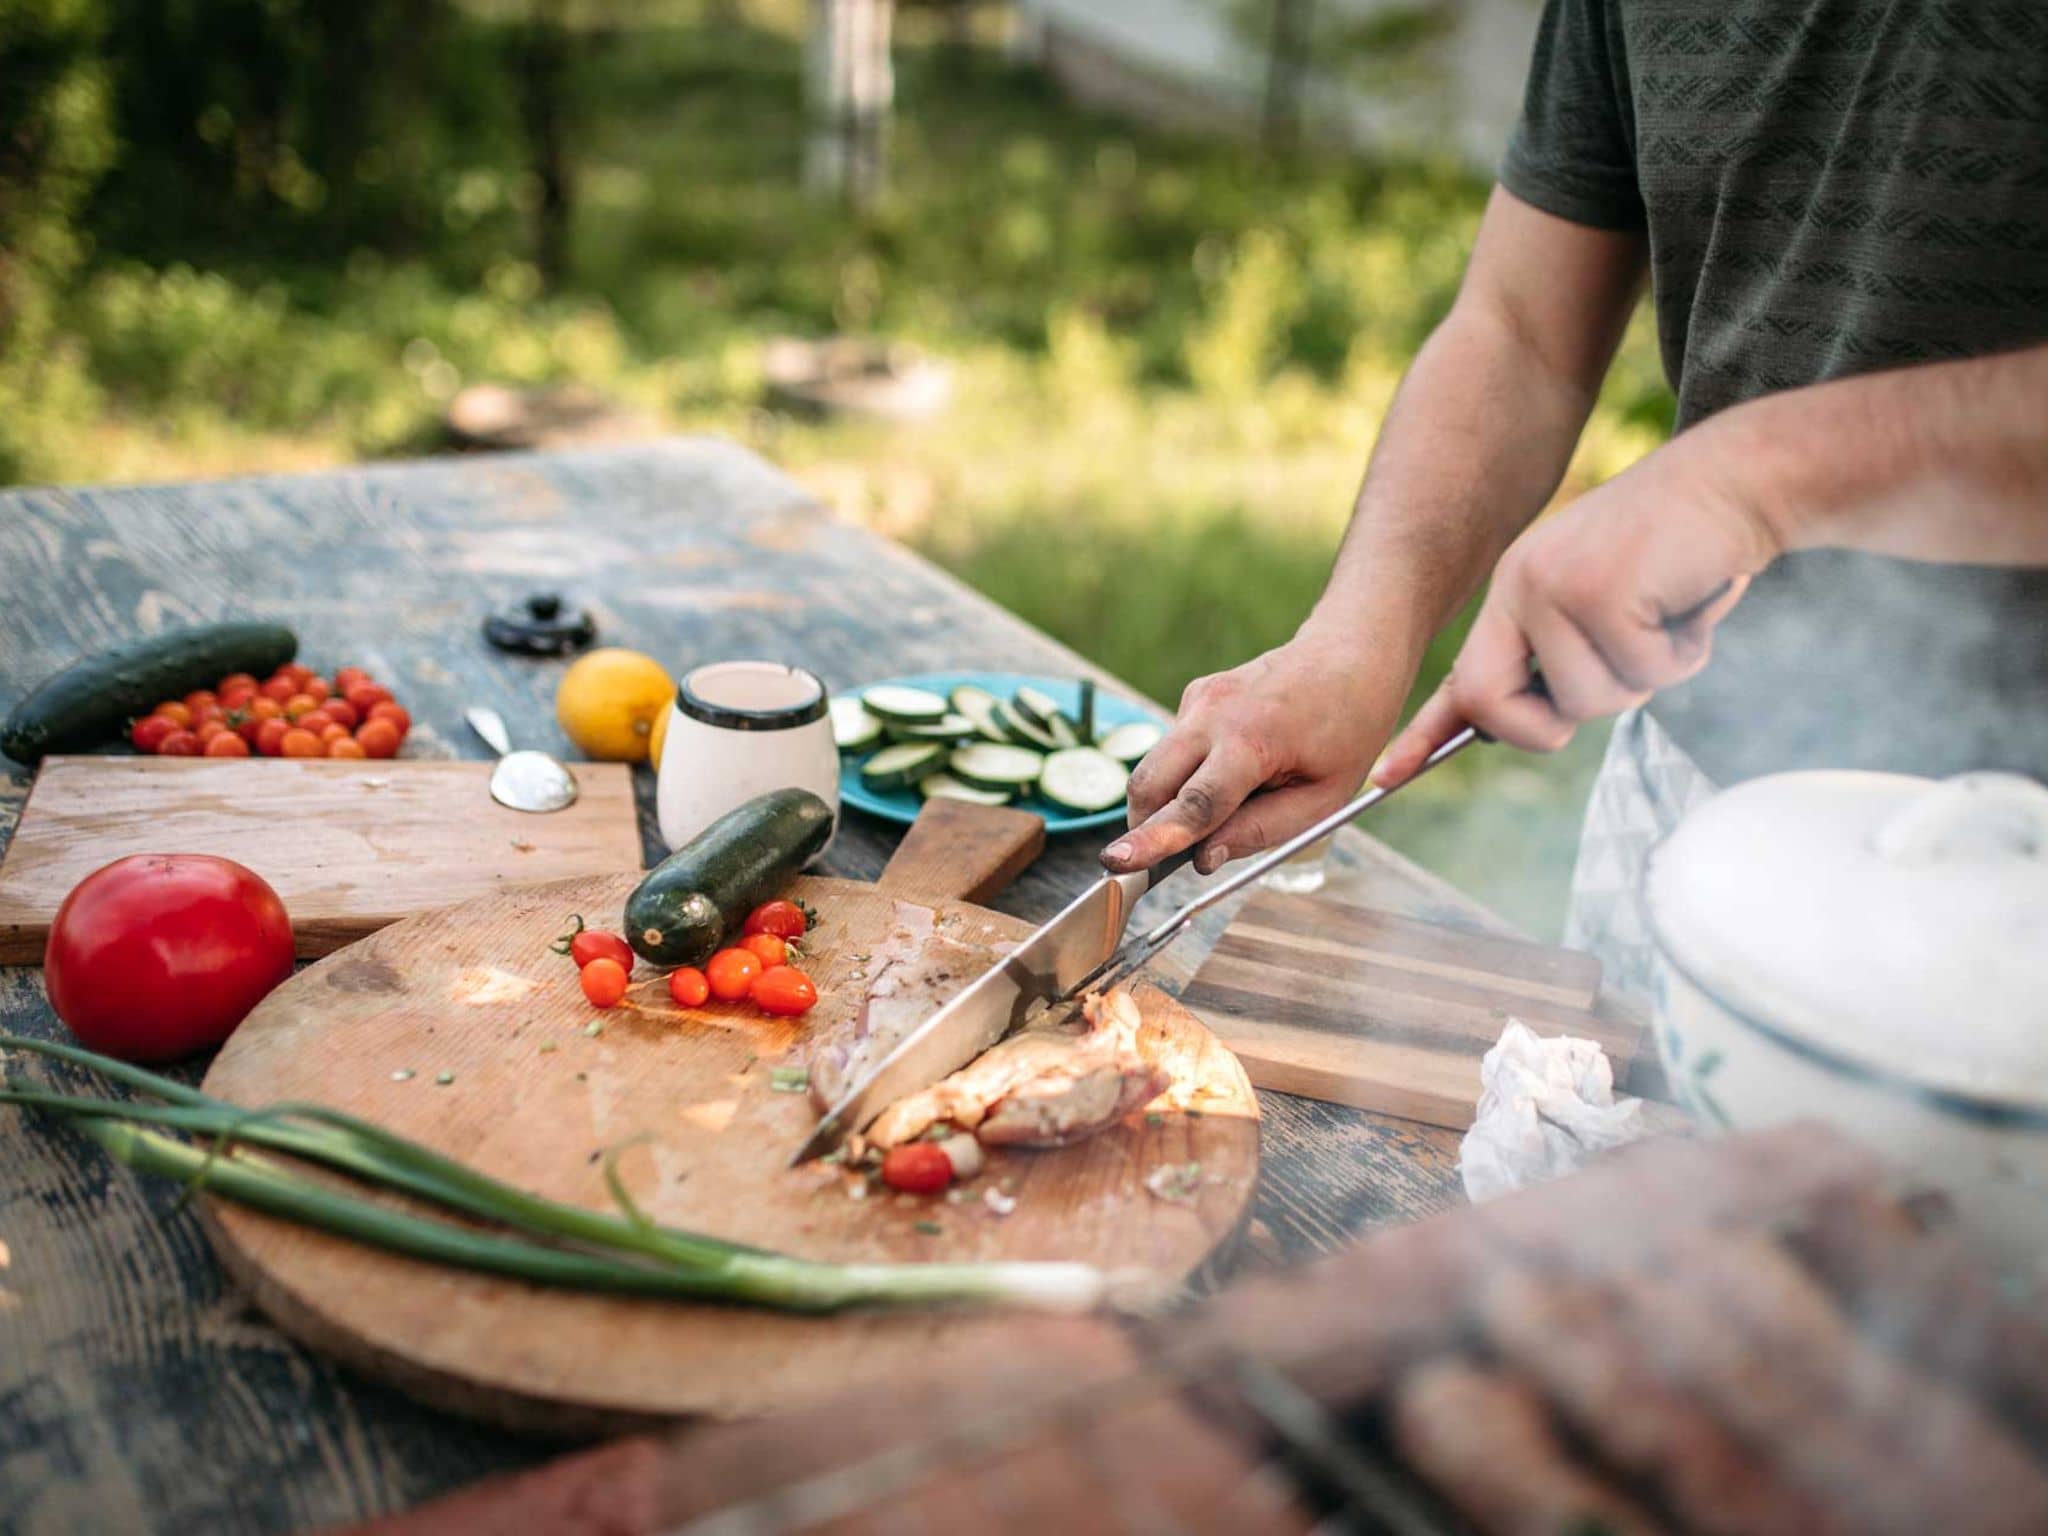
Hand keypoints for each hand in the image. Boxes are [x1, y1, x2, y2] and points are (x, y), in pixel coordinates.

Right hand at [1101, 628, 1413, 874]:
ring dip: (1166, 802)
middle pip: (1151, 784)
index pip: (1193, 803)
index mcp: (1253, 740)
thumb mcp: (1323, 799)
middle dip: (1143, 828)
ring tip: (1223, 809)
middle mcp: (1214, 712)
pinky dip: (1185, 774)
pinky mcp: (1195, 695)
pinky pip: (1174, 749)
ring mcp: (1199, 698)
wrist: (1350, 656)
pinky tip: (1233, 770)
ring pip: (1154, 767)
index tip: (1117, 863)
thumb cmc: (1348, 731)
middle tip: (1155, 864)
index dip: (1154, 839)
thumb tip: (1202, 859)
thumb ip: (1261, 831)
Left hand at [1375, 433, 1776, 782]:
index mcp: (1516, 593)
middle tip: (1615, 677)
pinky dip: (1683, 653)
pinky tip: (1692, 598)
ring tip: (1668, 617)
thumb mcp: (1605, 604)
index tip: (1385, 775)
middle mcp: (1521, 586)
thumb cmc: (1682, 554)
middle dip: (1548, 728)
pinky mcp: (1601, 589)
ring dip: (1645, 677)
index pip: (1458, 678)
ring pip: (1585, 701)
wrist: (1739, 480)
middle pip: (1490, 704)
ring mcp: (1554, 586)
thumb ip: (1563, 658)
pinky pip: (1640, 670)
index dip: (1425, 733)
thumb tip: (1524, 726)